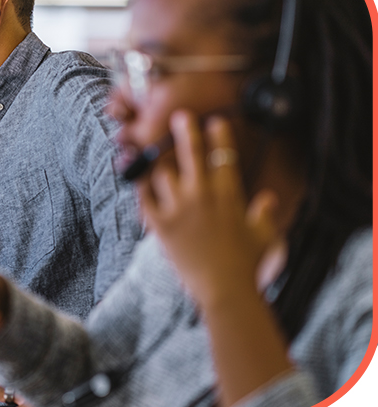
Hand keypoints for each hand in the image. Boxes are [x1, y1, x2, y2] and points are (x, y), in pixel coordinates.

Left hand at [138, 111, 279, 308]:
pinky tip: (138, 182)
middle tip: (180, 116)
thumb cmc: (247, 265)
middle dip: (186, 130)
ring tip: (155, 156)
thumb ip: (264, 214)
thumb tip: (268, 199)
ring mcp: (178, 208)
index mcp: (228, 195)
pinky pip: (145, 198)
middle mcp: (201, 195)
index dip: (219, 134)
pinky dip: (141, 189)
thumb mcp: (263, 236)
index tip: (215, 120)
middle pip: (190, 152)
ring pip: (162, 172)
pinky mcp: (161, 224)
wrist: (225, 290)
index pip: (223, 154)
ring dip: (159, 164)